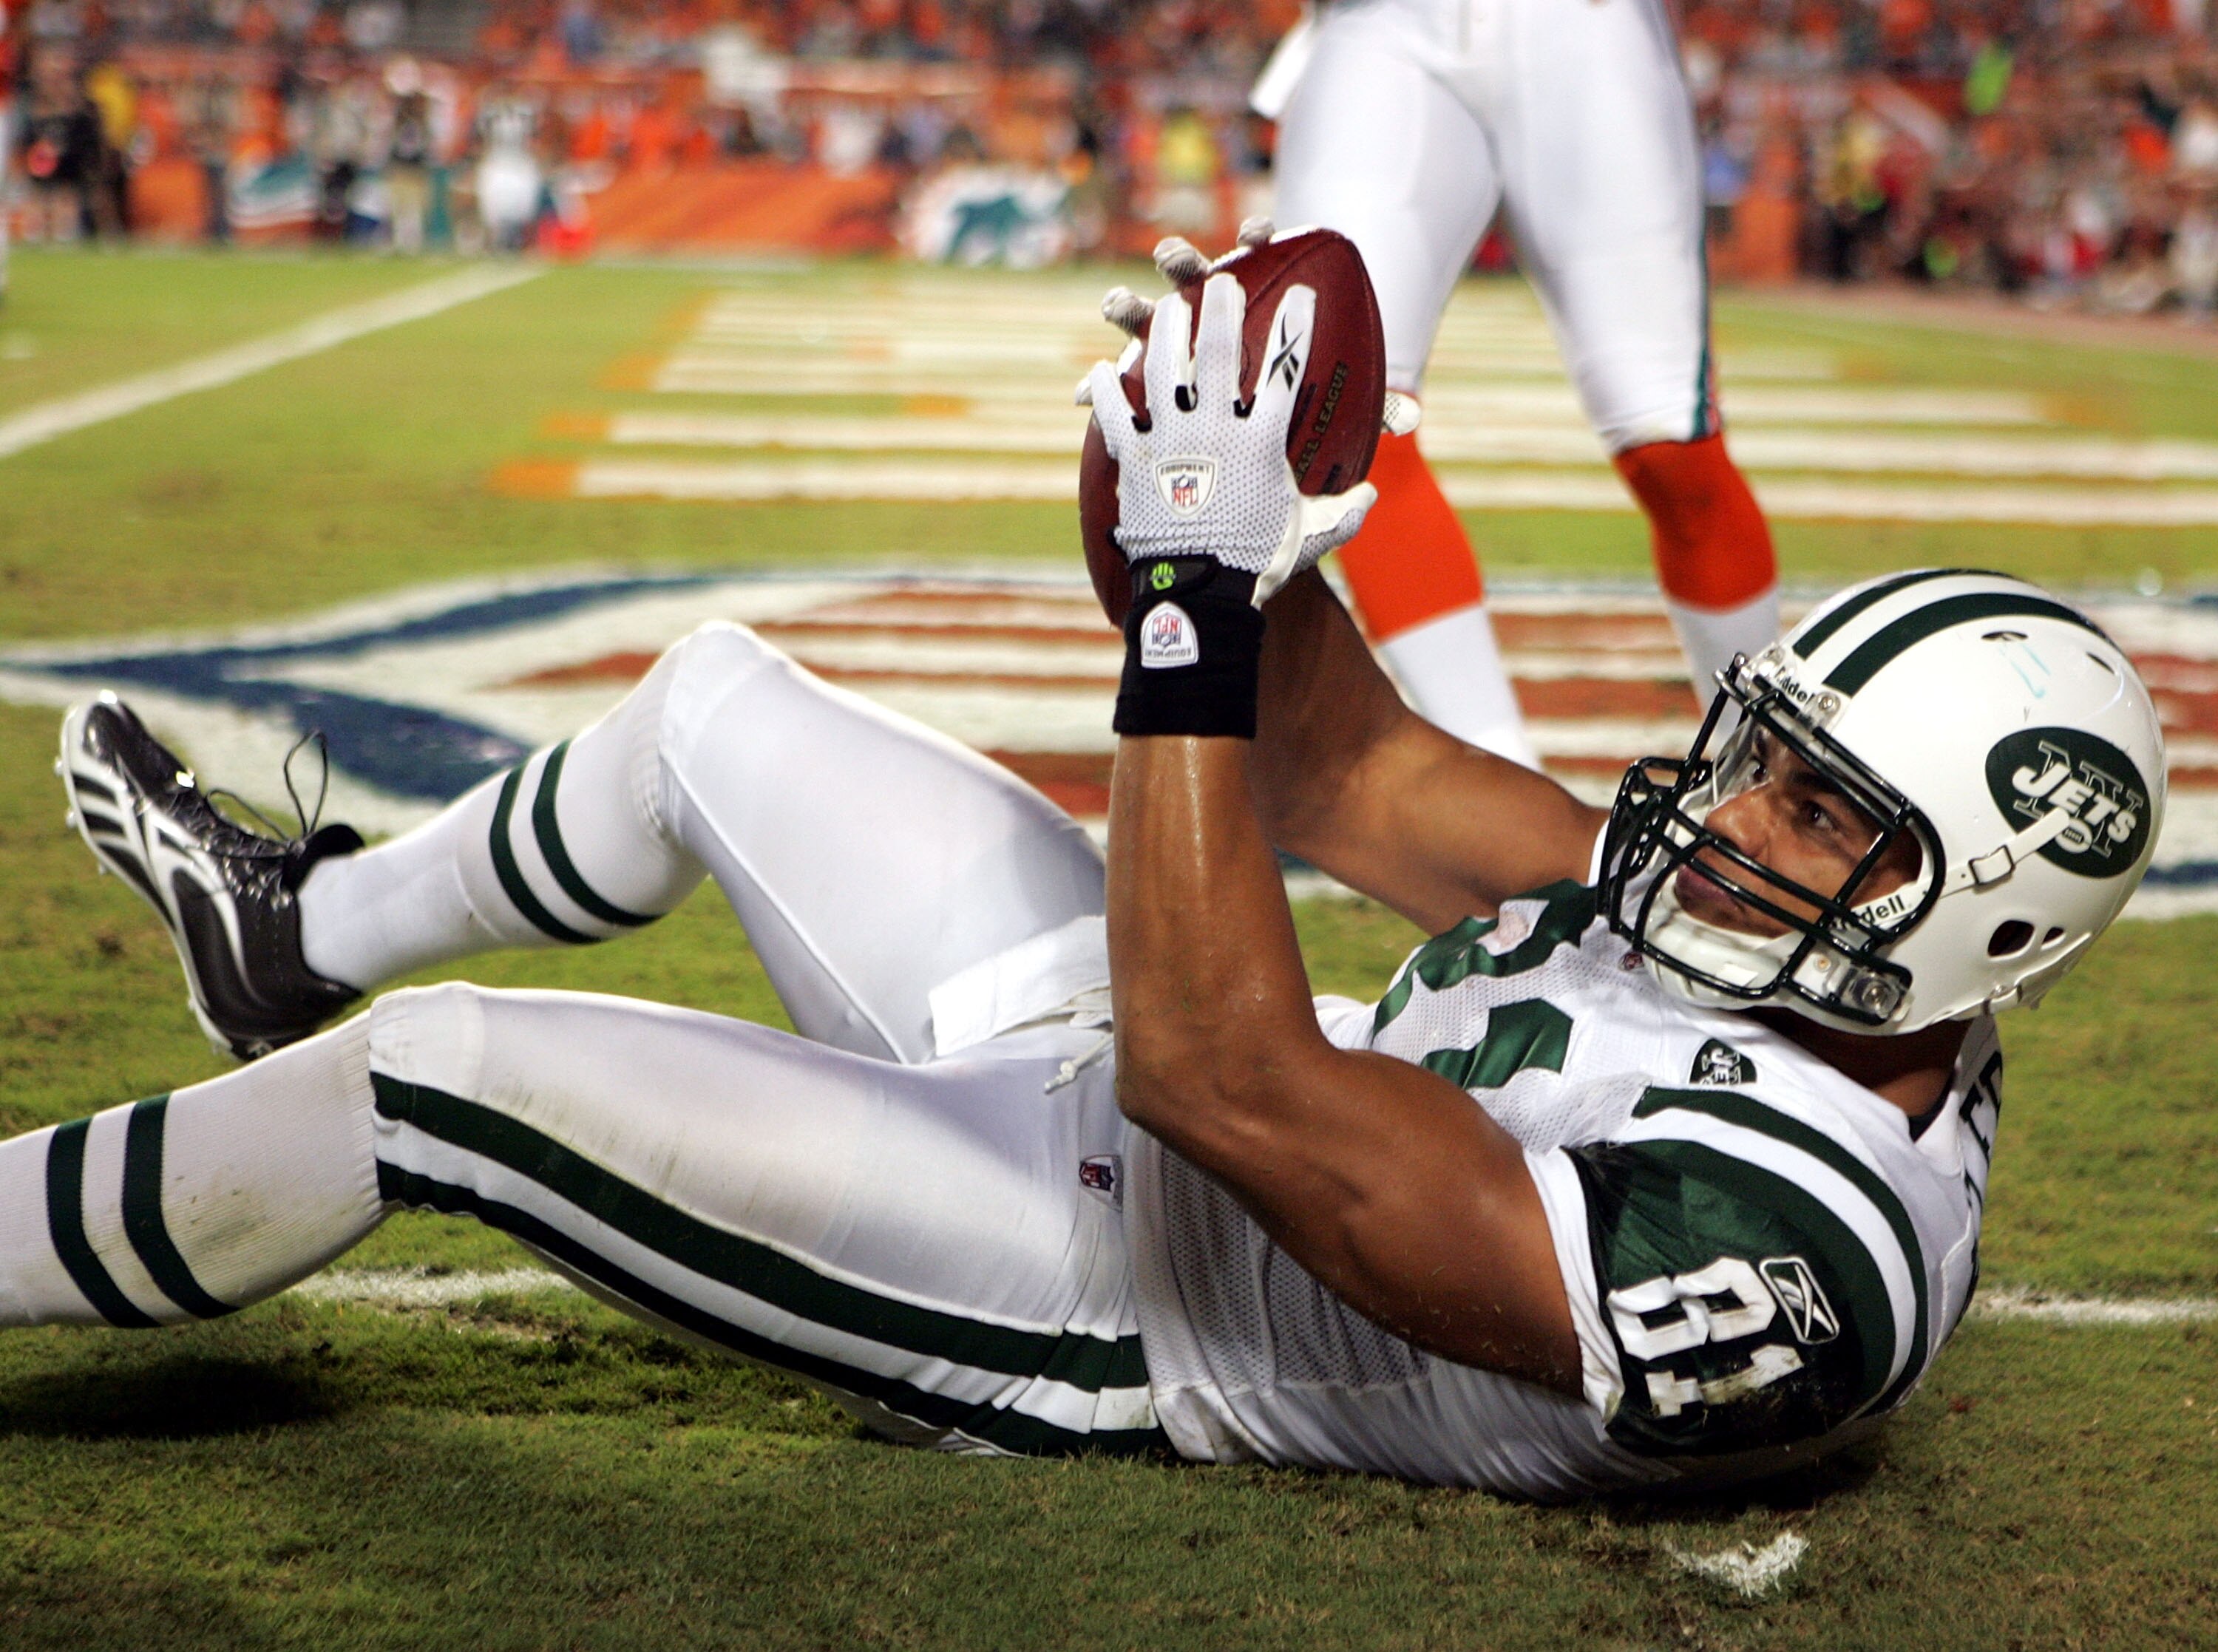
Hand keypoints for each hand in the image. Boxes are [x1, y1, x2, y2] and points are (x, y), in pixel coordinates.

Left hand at [1080, 241, 1378, 605]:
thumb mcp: (1307, 536)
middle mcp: (1214, 429)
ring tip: (1166, 305)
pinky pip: (1114, 413)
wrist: (1196, 595)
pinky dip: (1106, 390)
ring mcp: (1169, 439)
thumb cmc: (1254, 564)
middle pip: (1220, 351)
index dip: (1296, 327)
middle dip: (1224, 307)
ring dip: (1164, 330)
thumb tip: (1370, 497)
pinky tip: (1102, 370)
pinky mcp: (1131, 458)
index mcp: (1260, 442)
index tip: (1303, 293)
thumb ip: (1342, 512)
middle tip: (1226, 280)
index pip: (1285, 370)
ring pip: (1164, 367)